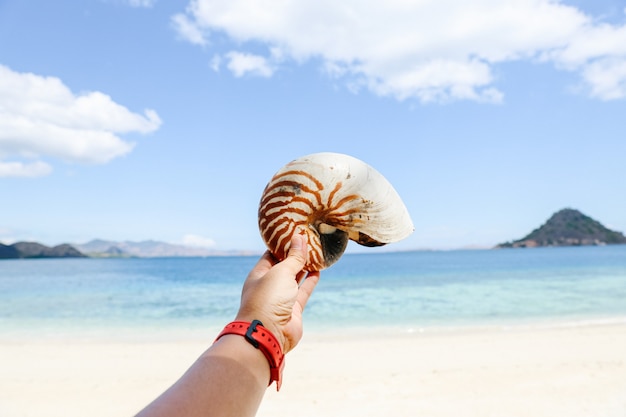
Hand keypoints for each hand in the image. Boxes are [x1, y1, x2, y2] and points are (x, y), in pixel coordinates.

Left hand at [236, 232, 319, 353]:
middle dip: (295, 254)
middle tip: (309, 239)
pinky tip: (318, 269)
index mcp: (259, 274)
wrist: (268, 334)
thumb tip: (300, 238)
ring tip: (316, 251)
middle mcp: (269, 285)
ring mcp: (281, 298)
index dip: (283, 244)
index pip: (271, 254)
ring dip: (304, 266)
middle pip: (284, 266)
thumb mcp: (281, 273)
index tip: (295, 232)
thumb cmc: (267, 299)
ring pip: (295, 278)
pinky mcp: (293, 309)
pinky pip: (303, 291)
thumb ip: (293, 257)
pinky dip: (310, 280)